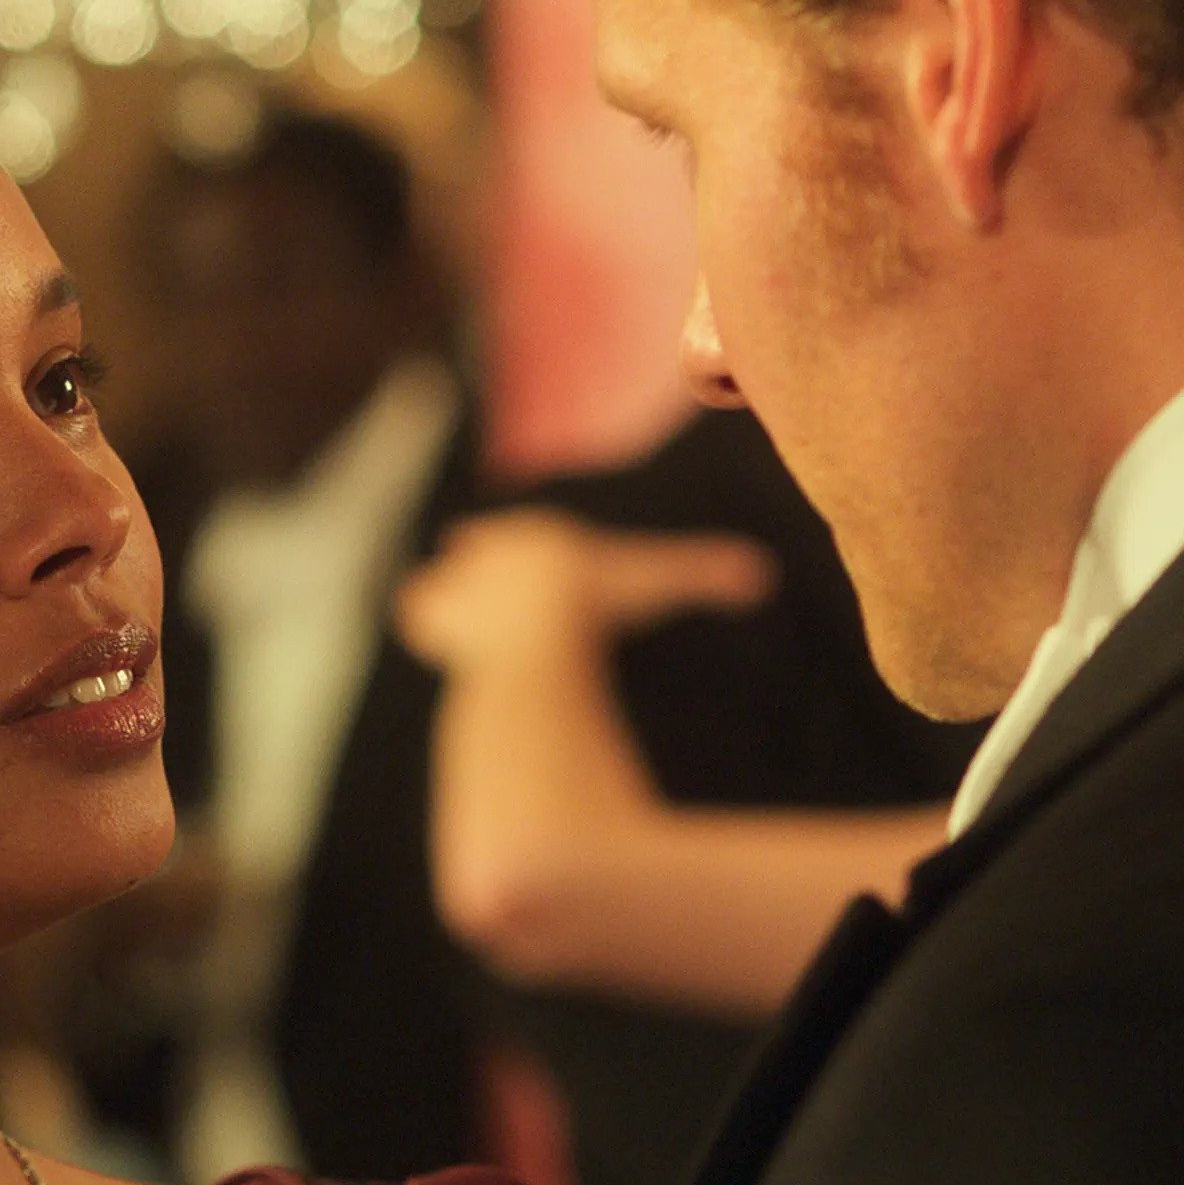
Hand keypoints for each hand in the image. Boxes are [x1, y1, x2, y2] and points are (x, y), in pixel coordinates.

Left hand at [394, 510, 774, 670]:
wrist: (541, 622)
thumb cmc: (602, 600)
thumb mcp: (659, 581)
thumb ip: (705, 576)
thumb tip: (762, 576)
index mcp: (541, 535)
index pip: (533, 536)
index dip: (534, 555)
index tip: (543, 573)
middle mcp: (491, 548)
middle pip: (480, 550)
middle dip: (488, 572)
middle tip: (500, 595)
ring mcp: (457, 577)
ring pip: (442, 580)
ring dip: (454, 603)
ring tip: (472, 630)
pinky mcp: (432, 610)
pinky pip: (421, 613)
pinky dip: (434, 629)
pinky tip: (451, 649)